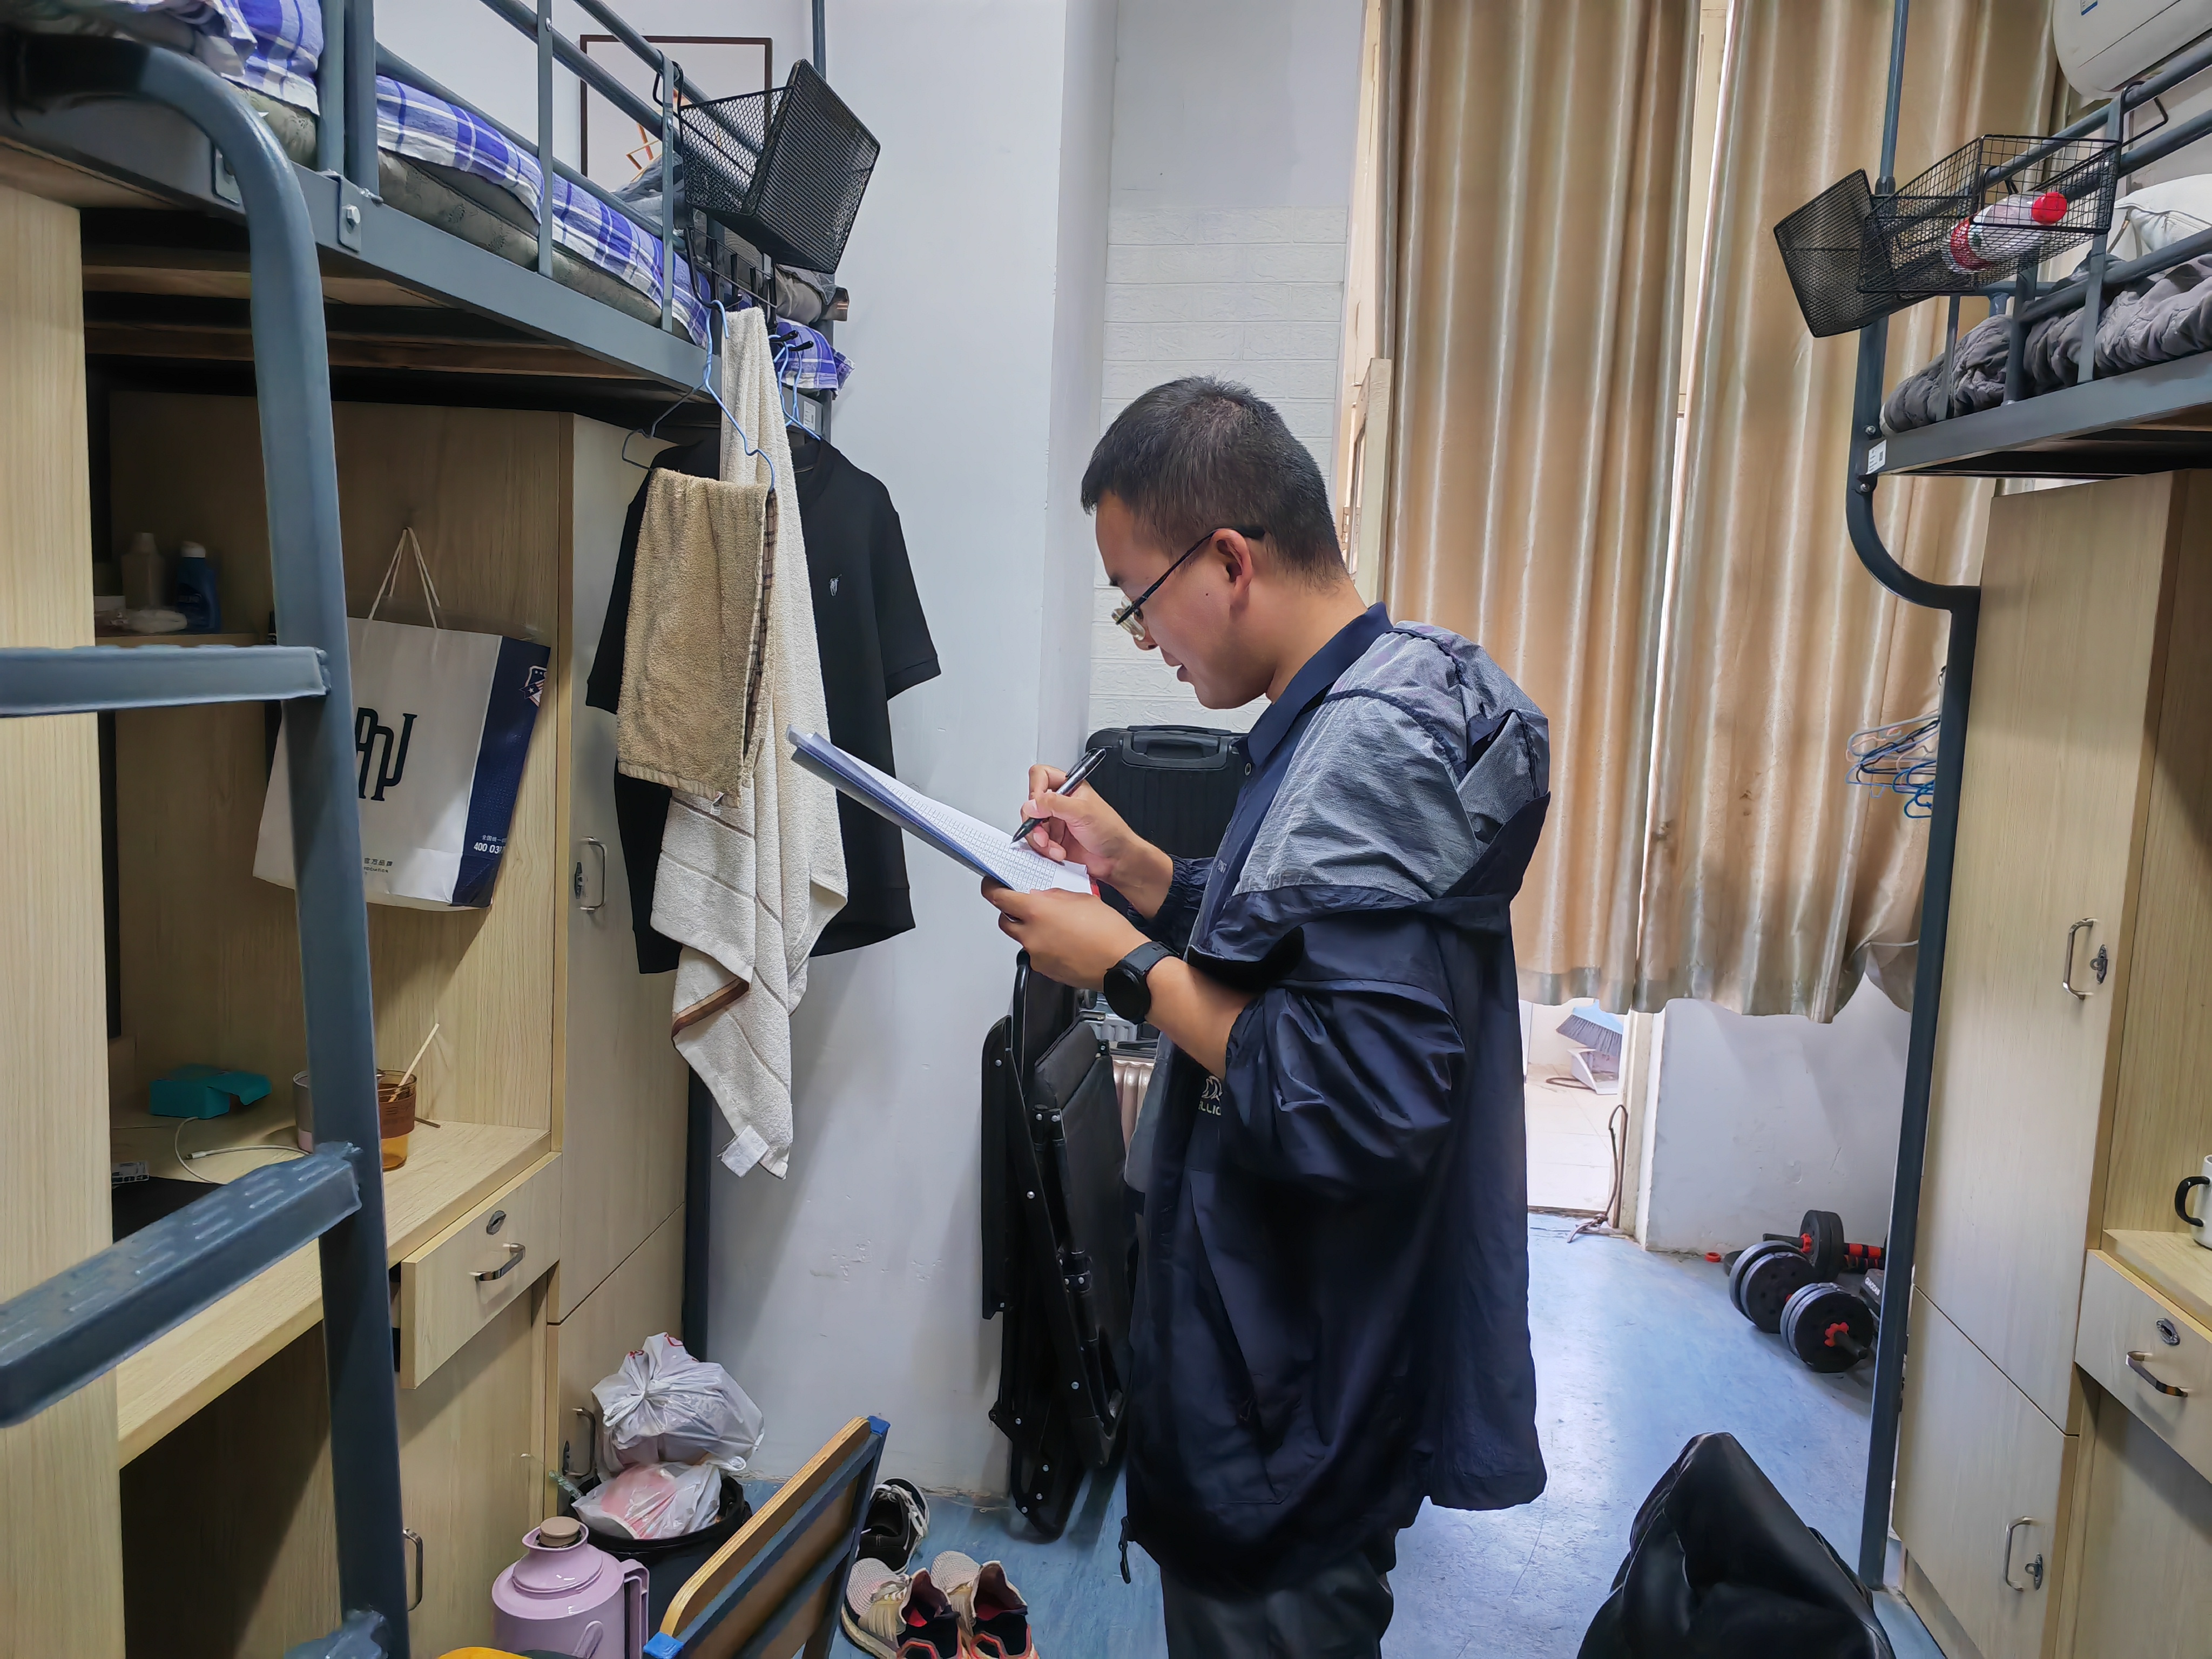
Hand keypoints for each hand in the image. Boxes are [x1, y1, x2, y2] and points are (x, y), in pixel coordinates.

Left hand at [983, 881, 1147, 991]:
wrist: (1122, 962)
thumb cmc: (1107, 930)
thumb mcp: (1081, 898)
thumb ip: (1054, 896)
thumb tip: (1041, 897)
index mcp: (1037, 912)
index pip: (998, 898)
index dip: (991, 889)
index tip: (992, 886)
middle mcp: (1031, 935)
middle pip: (1005, 921)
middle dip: (1012, 912)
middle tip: (1027, 906)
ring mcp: (1037, 955)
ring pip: (1023, 939)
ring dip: (1031, 931)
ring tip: (1056, 927)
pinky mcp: (1046, 970)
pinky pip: (1037, 954)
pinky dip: (1044, 947)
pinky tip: (1065, 943)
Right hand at [1022, 763, 1173, 916]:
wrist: (1116, 859)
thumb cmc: (1110, 831)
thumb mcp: (1082, 812)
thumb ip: (1054, 804)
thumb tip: (1032, 804)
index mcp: (1069, 788)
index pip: (1041, 776)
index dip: (1035, 789)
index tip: (1039, 804)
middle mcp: (1060, 804)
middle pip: (1031, 805)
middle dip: (1035, 822)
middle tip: (1044, 833)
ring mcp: (1055, 824)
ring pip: (1031, 827)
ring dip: (1041, 840)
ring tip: (1055, 848)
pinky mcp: (1053, 841)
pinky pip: (1037, 844)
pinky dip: (1044, 851)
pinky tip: (1058, 853)